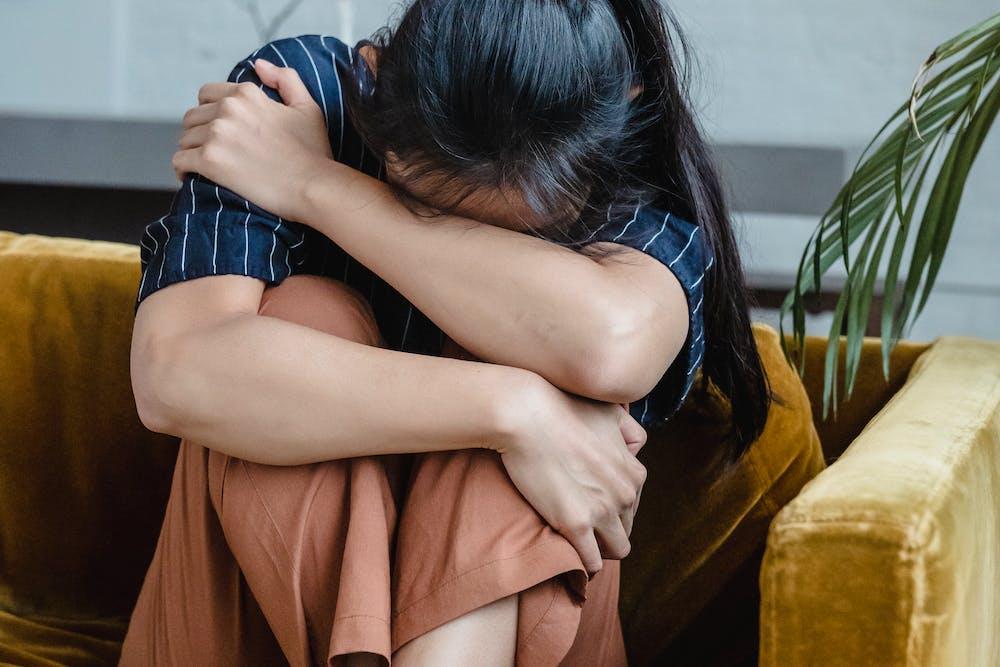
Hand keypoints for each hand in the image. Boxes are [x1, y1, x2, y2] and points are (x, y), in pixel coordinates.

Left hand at [173, 59, 331, 220]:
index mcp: (247, 94)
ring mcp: (217, 135)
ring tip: (206, 167)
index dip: (211, 113)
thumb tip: (258, 64)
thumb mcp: (308, 108)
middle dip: (200, 133)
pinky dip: (183, 170)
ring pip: (185, 139)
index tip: (221, 132)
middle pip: (193, 117)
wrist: (313, 187)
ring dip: (193, 152)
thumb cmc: (314, 153)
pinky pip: (180, 161)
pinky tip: (192, 178)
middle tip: (215, 152)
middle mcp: (228, 109)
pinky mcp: (210, 161)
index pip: (207, 95)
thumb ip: (286, 79)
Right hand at [495, 374, 648, 576]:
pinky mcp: (575, 524)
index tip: (590, 506)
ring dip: (598, 549)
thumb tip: (635, 449)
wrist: (526, 413)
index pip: (632, 506)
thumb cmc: (562, 408)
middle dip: (606, 530)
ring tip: (575, 542)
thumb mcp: (611, 412)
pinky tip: (569, 555)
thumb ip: (630, 433)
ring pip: (615, 550)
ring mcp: (602, 510)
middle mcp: (624, 494)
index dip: (611, 508)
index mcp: (634, 472)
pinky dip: (582, 563)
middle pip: (625, 530)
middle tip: (579, 523)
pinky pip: (591, 562)